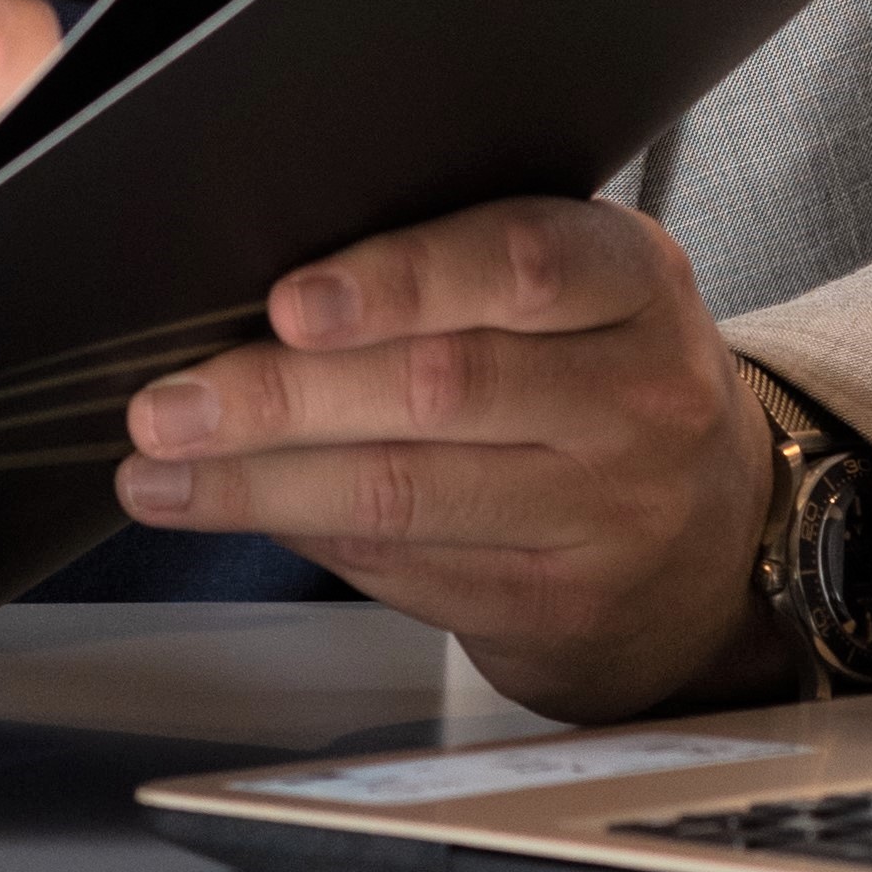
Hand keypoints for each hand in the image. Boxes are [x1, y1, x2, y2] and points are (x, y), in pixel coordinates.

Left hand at [113, 196, 801, 724]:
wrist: (711, 543)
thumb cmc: (601, 383)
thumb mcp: (579, 295)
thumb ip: (463, 269)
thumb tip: (271, 289)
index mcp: (635, 281)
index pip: (520, 264)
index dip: (397, 282)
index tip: (287, 304)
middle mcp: (639, 396)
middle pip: (441, 389)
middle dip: (281, 397)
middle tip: (170, 404)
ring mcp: (609, 514)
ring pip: (406, 492)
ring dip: (260, 484)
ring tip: (161, 472)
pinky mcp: (561, 607)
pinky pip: (407, 567)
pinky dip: (308, 537)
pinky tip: (240, 513)